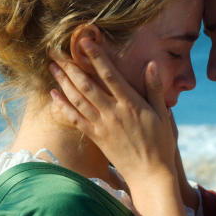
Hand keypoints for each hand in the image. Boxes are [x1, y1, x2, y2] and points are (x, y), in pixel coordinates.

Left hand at [49, 39, 176, 187]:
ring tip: (52, 66)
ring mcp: (102, 126)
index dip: (97, 57)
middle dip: (70, 66)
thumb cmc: (160, 143)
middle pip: (87, 85)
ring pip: (78, 100)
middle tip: (56, 50)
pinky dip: (63, 106)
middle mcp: (113, 113)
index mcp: (131, 104)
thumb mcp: (163, 114)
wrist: (150, 174)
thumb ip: (155, 89)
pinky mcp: (96, 137)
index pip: (110, 75)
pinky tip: (53, 94)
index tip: (85, 42)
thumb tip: (151, 65)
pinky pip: (75, 119)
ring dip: (63, 81)